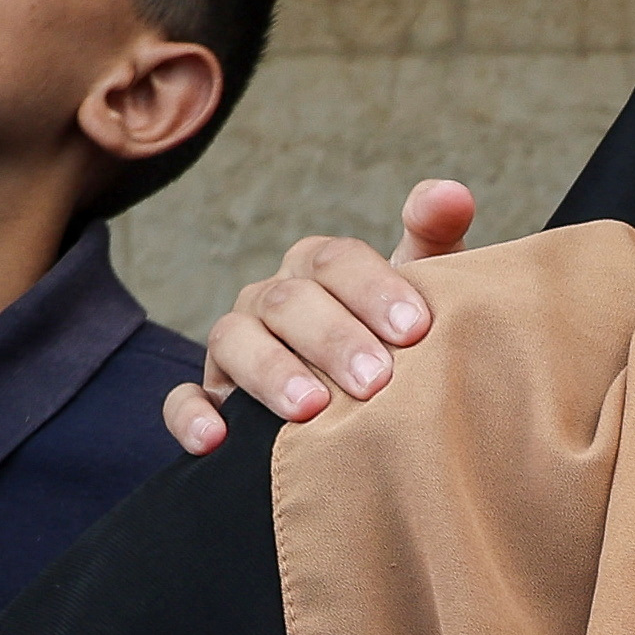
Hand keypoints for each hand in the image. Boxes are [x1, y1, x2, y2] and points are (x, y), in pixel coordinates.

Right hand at [163, 180, 477, 452]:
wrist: (378, 408)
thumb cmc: (403, 341)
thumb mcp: (426, 291)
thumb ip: (434, 239)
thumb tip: (451, 194)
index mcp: (321, 268)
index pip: (337, 261)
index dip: (374, 289)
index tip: (416, 329)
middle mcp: (272, 298)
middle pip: (288, 302)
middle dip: (332, 340)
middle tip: (376, 381)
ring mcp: (236, 347)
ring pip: (233, 340)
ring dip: (270, 372)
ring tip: (311, 410)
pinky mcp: (212, 399)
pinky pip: (183, 401)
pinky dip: (191, 416)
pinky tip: (216, 440)